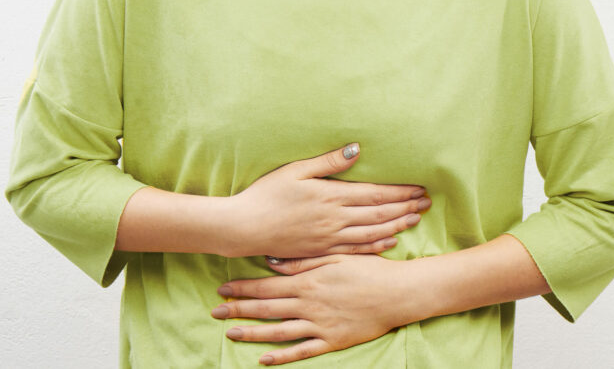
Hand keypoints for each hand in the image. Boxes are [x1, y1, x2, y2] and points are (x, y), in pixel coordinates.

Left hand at [212, 254, 416, 365]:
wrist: (398, 292)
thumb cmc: (369, 269)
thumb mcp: (336, 256)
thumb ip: (303, 260)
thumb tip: (272, 262)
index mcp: (308, 280)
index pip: (267, 284)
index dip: (243, 288)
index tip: (222, 289)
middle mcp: (309, 303)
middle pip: (266, 308)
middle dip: (238, 310)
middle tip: (215, 312)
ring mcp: (319, 324)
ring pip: (278, 331)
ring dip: (252, 333)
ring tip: (231, 334)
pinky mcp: (332, 341)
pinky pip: (302, 351)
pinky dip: (281, 356)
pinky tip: (264, 359)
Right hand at [225, 143, 429, 258]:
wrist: (245, 227)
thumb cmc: (266, 194)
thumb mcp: (296, 170)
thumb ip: (328, 161)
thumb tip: (356, 149)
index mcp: (332, 196)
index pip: (376, 194)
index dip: (401, 192)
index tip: (419, 188)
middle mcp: (336, 219)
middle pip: (380, 213)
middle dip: (406, 207)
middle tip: (426, 203)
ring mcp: (330, 237)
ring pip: (373, 232)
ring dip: (397, 225)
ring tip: (415, 219)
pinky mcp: (323, 251)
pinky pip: (357, 249)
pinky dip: (377, 245)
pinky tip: (390, 241)